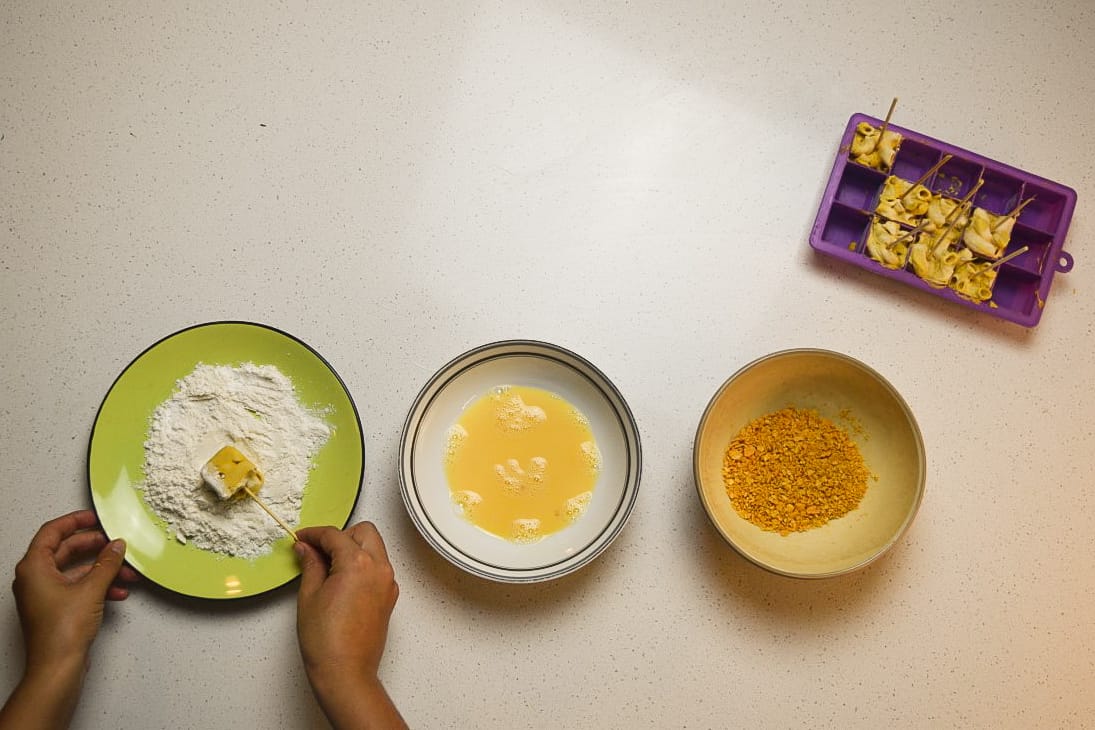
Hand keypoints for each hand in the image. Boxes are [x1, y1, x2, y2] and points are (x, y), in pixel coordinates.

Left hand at [1, 510, 138, 729]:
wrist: (57, 667)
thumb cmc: (61, 632)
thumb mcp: (91, 589)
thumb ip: (107, 563)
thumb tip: (116, 547)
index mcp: (34, 568)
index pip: (52, 532)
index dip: (75, 521)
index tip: (94, 517)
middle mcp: (35, 579)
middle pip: (66, 551)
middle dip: (95, 548)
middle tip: (116, 543)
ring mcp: (45, 594)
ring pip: (76, 571)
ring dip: (102, 570)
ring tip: (126, 572)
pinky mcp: (56, 608)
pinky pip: (78, 587)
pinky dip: (98, 586)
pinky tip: (117, 592)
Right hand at [294, 522, 405, 729]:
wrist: (345, 672)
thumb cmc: (327, 641)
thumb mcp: (309, 596)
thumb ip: (310, 565)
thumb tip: (307, 549)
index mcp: (358, 564)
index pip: (335, 535)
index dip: (314, 534)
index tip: (302, 538)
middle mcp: (379, 569)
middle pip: (364, 532)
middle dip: (340, 536)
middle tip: (317, 550)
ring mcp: (388, 583)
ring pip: (375, 548)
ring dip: (354, 548)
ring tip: (328, 566)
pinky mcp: (389, 597)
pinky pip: (379, 568)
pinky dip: (363, 565)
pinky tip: (342, 580)